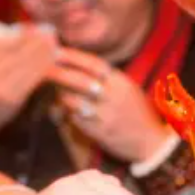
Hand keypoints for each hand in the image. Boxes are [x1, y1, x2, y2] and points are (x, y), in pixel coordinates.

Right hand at [0, 28, 58, 135]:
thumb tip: (25, 33)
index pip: (5, 45)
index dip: (23, 36)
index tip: (37, 30)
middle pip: (16, 55)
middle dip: (35, 43)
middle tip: (51, 35)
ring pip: (24, 67)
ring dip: (42, 56)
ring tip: (54, 47)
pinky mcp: (11, 100)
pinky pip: (29, 81)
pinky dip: (41, 71)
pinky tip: (50, 64)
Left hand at [49, 47, 176, 163]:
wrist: (151, 143)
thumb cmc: (137, 113)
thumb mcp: (128, 89)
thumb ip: (108, 78)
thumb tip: (81, 64)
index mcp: (121, 82)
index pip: (93, 64)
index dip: (73, 57)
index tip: (56, 51)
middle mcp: (113, 97)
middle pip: (79, 81)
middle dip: (59, 73)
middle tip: (43, 69)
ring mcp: (106, 116)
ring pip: (74, 101)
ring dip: (62, 96)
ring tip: (58, 93)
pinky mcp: (99, 133)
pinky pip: (76, 119)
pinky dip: (69, 114)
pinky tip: (67, 111)